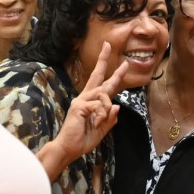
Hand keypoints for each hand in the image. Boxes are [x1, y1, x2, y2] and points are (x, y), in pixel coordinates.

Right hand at [54, 41, 127, 162]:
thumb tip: (117, 106)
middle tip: (107, 44)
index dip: (114, 74)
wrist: (69, 149)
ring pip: (103, 94)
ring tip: (99, 121)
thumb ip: (110, 118)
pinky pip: (98, 105)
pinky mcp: (79, 106)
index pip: (105, 85)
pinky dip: (101, 116)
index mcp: (92, 103)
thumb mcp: (103, 129)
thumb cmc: (84, 139)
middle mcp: (85, 97)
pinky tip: (95, 123)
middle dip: (103, 60)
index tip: (124, 63)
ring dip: (106, 108)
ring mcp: (81, 100)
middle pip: (97, 76)